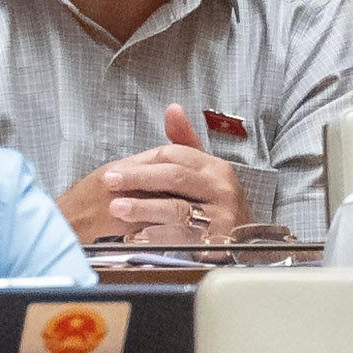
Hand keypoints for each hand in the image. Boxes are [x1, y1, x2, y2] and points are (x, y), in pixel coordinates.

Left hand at [60, 105, 249, 241]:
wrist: (242, 241)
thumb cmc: (214, 202)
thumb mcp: (203, 170)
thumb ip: (185, 141)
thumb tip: (172, 108)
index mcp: (215, 167)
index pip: (174, 155)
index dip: (141, 161)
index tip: (114, 168)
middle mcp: (222, 189)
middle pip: (174, 177)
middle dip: (138, 178)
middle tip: (110, 182)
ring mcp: (222, 217)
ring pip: (176, 208)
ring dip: (143, 208)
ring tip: (117, 208)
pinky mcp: (217, 243)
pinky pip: (182, 237)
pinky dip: (157, 236)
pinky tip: (137, 235)